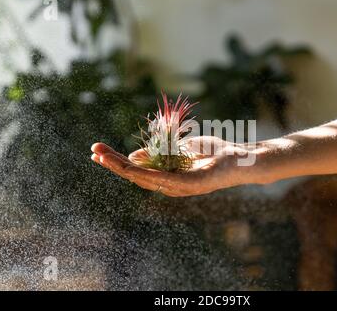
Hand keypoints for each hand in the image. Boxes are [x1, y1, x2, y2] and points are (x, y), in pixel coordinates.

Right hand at [91, 136, 252, 196]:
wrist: (243, 158)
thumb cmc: (215, 152)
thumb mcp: (182, 148)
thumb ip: (160, 151)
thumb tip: (134, 154)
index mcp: (169, 178)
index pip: (138, 171)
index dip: (118, 162)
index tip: (99, 151)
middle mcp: (171, 186)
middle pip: (136, 176)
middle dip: (114, 164)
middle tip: (93, 151)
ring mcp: (181, 188)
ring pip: (145, 178)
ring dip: (123, 167)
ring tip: (103, 156)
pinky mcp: (192, 184)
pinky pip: (165, 179)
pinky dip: (145, 172)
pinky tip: (130, 165)